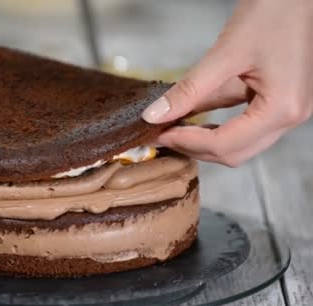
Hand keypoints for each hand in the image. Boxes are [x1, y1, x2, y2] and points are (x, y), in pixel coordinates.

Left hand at [142, 0, 312, 166]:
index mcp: (282, 109)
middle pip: (234, 152)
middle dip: (194, 147)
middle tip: (162, 134)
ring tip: (173, 126)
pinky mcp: (280, 100)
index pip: (225, 144)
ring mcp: (288, 110)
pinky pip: (245, 122)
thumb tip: (156, 114)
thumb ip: (189, 88)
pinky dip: (218, 122)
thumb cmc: (275, 12)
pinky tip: (192, 115)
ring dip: (204, 138)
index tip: (158, 134)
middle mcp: (290, 116)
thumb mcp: (225, 53)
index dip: (187, 142)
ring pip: (239, 142)